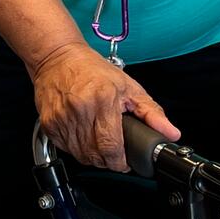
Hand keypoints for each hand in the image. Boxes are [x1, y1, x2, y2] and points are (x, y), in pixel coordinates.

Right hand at [32, 42, 179, 171]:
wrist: (57, 57)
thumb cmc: (92, 69)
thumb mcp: (128, 86)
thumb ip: (151, 113)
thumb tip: (171, 132)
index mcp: (103, 100)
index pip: (111, 148)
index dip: (120, 162)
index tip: (125, 160)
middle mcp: (80, 110)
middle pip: (96, 156)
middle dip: (108, 159)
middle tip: (113, 147)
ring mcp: (62, 118)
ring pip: (81, 156)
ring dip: (92, 155)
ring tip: (97, 138)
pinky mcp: (49, 123)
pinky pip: (67, 149)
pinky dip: (76, 148)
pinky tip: (81, 133)